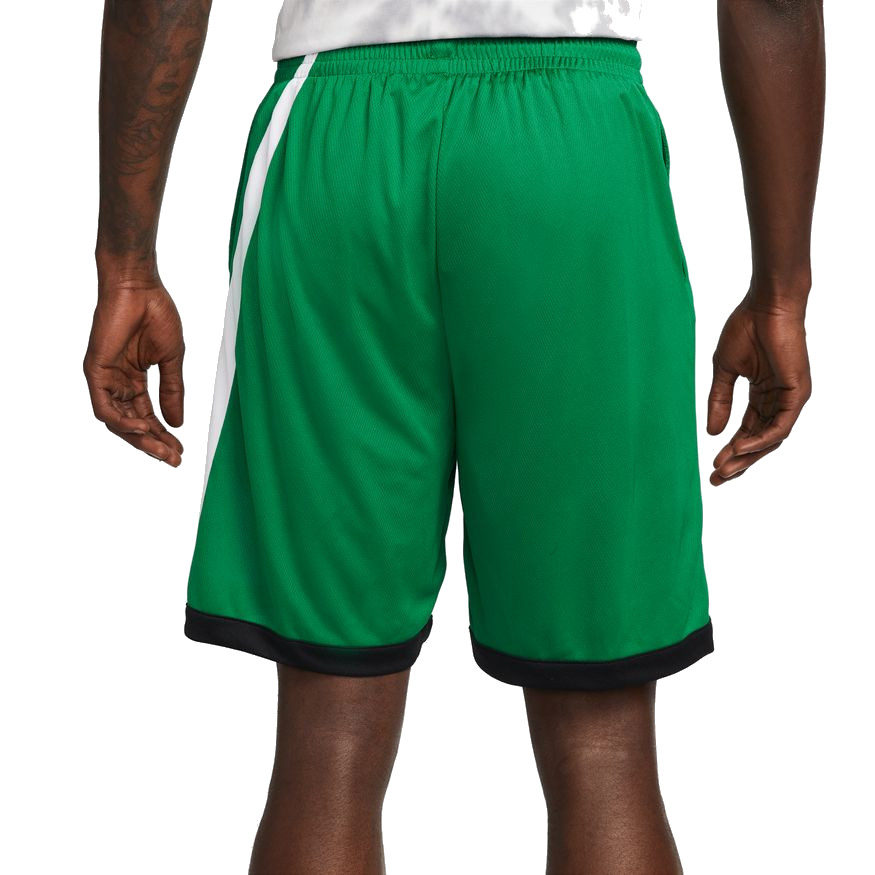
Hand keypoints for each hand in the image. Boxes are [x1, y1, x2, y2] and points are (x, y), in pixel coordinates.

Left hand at [84, 271, 184, 465]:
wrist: (140, 287)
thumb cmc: (156, 314)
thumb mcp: (171, 360)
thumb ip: (173, 391)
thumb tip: (178, 423)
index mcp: (135, 379)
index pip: (147, 417)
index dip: (163, 436)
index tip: (181, 451)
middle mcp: (118, 383)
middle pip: (133, 425)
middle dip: (153, 444)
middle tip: (174, 459)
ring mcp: (105, 378)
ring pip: (117, 422)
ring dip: (139, 439)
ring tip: (162, 449)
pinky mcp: (95, 371)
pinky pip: (104, 407)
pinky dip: (121, 422)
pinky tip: (142, 429)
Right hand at [706, 294, 810, 485]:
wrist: (766, 305)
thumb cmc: (745, 328)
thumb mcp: (724, 371)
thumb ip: (719, 401)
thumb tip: (710, 432)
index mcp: (762, 393)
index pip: (748, 430)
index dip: (730, 450)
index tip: (710, 467)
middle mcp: (779, 399)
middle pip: (759, 441)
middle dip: (738, 461)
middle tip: (717, 479)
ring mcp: (790, 397)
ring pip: (770, 439)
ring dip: (747, 456)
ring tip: (724, 469)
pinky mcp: (798, 393)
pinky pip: (780, 426)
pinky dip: (760, 439)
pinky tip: (739, 448)